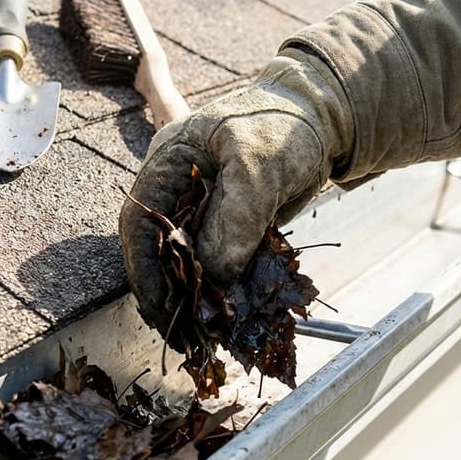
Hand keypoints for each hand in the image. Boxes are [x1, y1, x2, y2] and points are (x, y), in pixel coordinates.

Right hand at [119, 50, 352, 337]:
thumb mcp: (259, 166)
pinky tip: (224, 315)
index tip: (161, 308)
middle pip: (157, 249)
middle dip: (168, 293)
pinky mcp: (227, 226)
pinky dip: (218, 289)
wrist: (320, 124)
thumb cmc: (284, 129)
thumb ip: (237, 216)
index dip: (145, 270)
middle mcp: (176, 189)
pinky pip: (215, 262)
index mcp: (168, 163)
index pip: (140, 223)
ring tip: (202, 335)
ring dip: (192, 297)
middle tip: (184, 335)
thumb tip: (216, 272)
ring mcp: (201, 209)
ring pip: (185, 260)